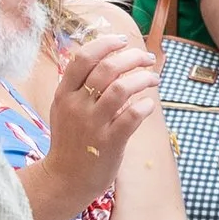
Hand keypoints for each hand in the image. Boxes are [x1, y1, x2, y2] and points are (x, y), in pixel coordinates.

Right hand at [44, 18, 159, 214]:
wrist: (66, 179)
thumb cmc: (71, 140)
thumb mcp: (65, 109)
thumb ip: (80, 86)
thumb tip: (107, 57)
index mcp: (64, 94)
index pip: (82, 58)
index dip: (105, 44)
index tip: (123, 40)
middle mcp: (77, 105)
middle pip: (106, 68)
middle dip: (132, 57)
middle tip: (148, 58)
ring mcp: (93, 124)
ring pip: (120, 88)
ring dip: (143, 78)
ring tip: (154, 79)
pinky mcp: (109, 142)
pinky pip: (132, 116)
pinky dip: (145, 106)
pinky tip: (149, 104)